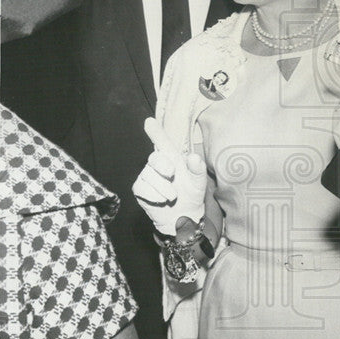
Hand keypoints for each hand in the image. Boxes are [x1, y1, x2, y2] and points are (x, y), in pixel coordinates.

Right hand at [132, 118, 206, 235]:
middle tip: (172, 174)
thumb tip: (193, 157)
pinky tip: (161, 201)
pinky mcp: (140, 189)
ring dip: (163, 188)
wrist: (183, 216)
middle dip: (163, 165)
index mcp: (172, 158)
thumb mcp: (199, 182)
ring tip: (172, 196)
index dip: (156, 132)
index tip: (149, 122)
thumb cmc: (191, 194)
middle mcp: (158, 164)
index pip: (162, 142)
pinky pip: (143, 189)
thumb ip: (197, 169)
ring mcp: (147, 176)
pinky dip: (154, 196)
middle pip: (154, 158)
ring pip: (149, 176)